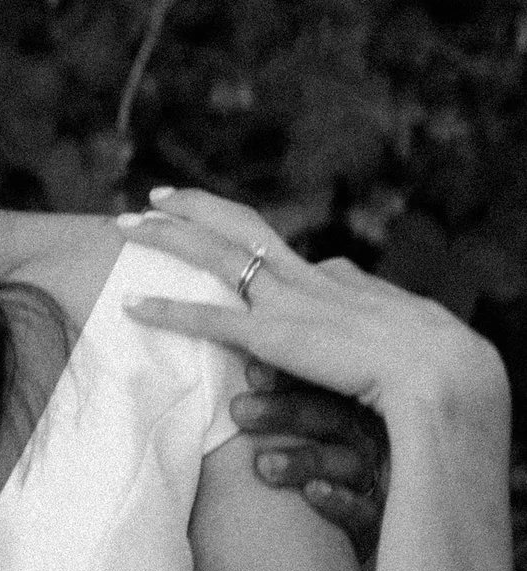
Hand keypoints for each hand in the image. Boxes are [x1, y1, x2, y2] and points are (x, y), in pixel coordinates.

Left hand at [115, 186, 506, 421]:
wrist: (446, 373)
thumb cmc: (436, 360)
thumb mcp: (401, 325)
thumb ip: (364, 305)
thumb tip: (344, 281)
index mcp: (334, 281)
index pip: (278, 244)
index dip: (238, 228)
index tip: (211, 219)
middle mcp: (306, 280)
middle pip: (240, 227)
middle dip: (195, 208)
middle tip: (154, 197)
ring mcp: (288, 305)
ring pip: (215, 253)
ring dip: (166, 237)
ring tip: (124, 225)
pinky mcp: (275, 337)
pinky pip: (208, 318)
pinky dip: (166, 309)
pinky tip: (131, 305)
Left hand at [232, 359, 387, 563]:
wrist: (295, 558)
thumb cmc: (270, 485)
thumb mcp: (261, 443)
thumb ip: (247, 411)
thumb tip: (212, 374)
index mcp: (329, 413)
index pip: (312, 385)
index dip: (284, 376)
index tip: (251, 373)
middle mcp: (354, 441)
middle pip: (328, 416)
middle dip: (284, 411)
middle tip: (239, 411)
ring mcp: (370, 481)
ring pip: (346, 461)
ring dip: (305, 458)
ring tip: (264, 466)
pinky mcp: (377, 523)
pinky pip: (366, 509)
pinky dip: (340, 500)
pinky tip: (313, 494)